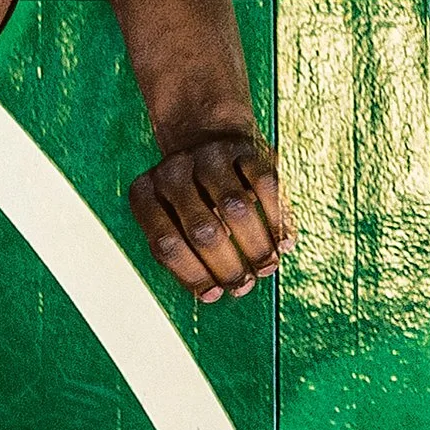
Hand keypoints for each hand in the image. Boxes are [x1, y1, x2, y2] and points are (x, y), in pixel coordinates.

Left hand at [128, 134, 291, 301]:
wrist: (205, 134)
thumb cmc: (186, 197)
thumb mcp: (171, 220)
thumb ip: (185, 254)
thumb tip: (212, 295)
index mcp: (145, 193)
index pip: (166, 244)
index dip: (192, 275)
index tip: (215, 295)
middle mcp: (173, 170)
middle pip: (203, 230)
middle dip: (227, 266)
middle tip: (243, 287)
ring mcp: (209, 155)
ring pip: (236, 208)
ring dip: (255, 245)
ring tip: (267, 269)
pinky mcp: (244, 147)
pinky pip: (266, 186)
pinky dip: (277, 219)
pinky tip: (284, 244)